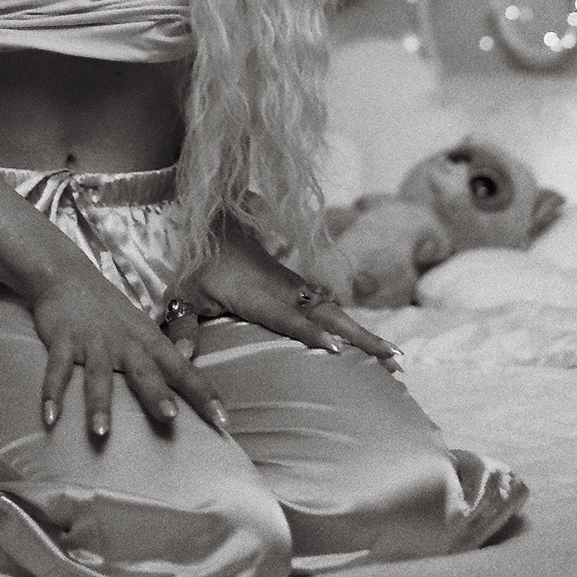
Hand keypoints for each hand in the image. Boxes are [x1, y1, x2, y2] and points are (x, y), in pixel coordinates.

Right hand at [30, 267, 229, 442]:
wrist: (67, 275)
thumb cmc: (110, 311)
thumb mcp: (141, 327)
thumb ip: (162, 351)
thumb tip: (189, 366)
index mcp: (147, 341)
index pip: (182, 369)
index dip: (203, 394)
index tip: (223, 421)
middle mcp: (124, 342)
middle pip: (144, 370)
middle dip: (156, 393)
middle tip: (170, 418)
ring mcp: (93, 341)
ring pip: (98, 374)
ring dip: (99, 403)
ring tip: (101, 433)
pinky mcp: (64, 340)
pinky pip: (58, 370)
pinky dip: (52, 393)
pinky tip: (50, 419)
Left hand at [175, 219, 401, 370]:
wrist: (212, 215)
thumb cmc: (197, 259)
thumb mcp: (184, 291)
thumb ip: (182, 323)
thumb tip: (180, 354)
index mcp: (258, 294)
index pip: (289, 317)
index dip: (311, 333)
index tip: (337, 350)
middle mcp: (284, 290)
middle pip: (329, 314)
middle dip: (361, 337)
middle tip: (394, 361)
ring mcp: (295, 286)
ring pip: (335, 310)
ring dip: (365, 333)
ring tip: (396, 360)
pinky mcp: (297, 286)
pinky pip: (329, 305)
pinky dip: (352, 324)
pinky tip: (368, 343)